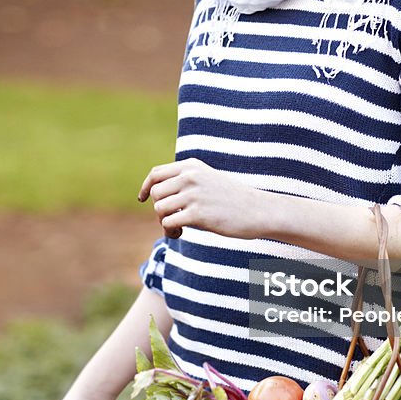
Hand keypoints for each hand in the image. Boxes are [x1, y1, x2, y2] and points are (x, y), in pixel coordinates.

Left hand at [138, 158, 261, 239]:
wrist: (258, 210)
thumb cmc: (232, 199)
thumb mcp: (209, 180)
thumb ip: (186, 181)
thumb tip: (157, 194)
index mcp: (192, 166)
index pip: (156, 173)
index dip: (145, 187)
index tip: (142, 199)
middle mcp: (191, 176)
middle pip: (155, 193)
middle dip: (158, 209)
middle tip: (172, 219)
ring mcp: (194, 194)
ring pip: (159, 208)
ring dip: (163, 222)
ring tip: (177, 228)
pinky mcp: (198, 214)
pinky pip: (168, 222)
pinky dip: (169, 231)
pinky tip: (180, 233)